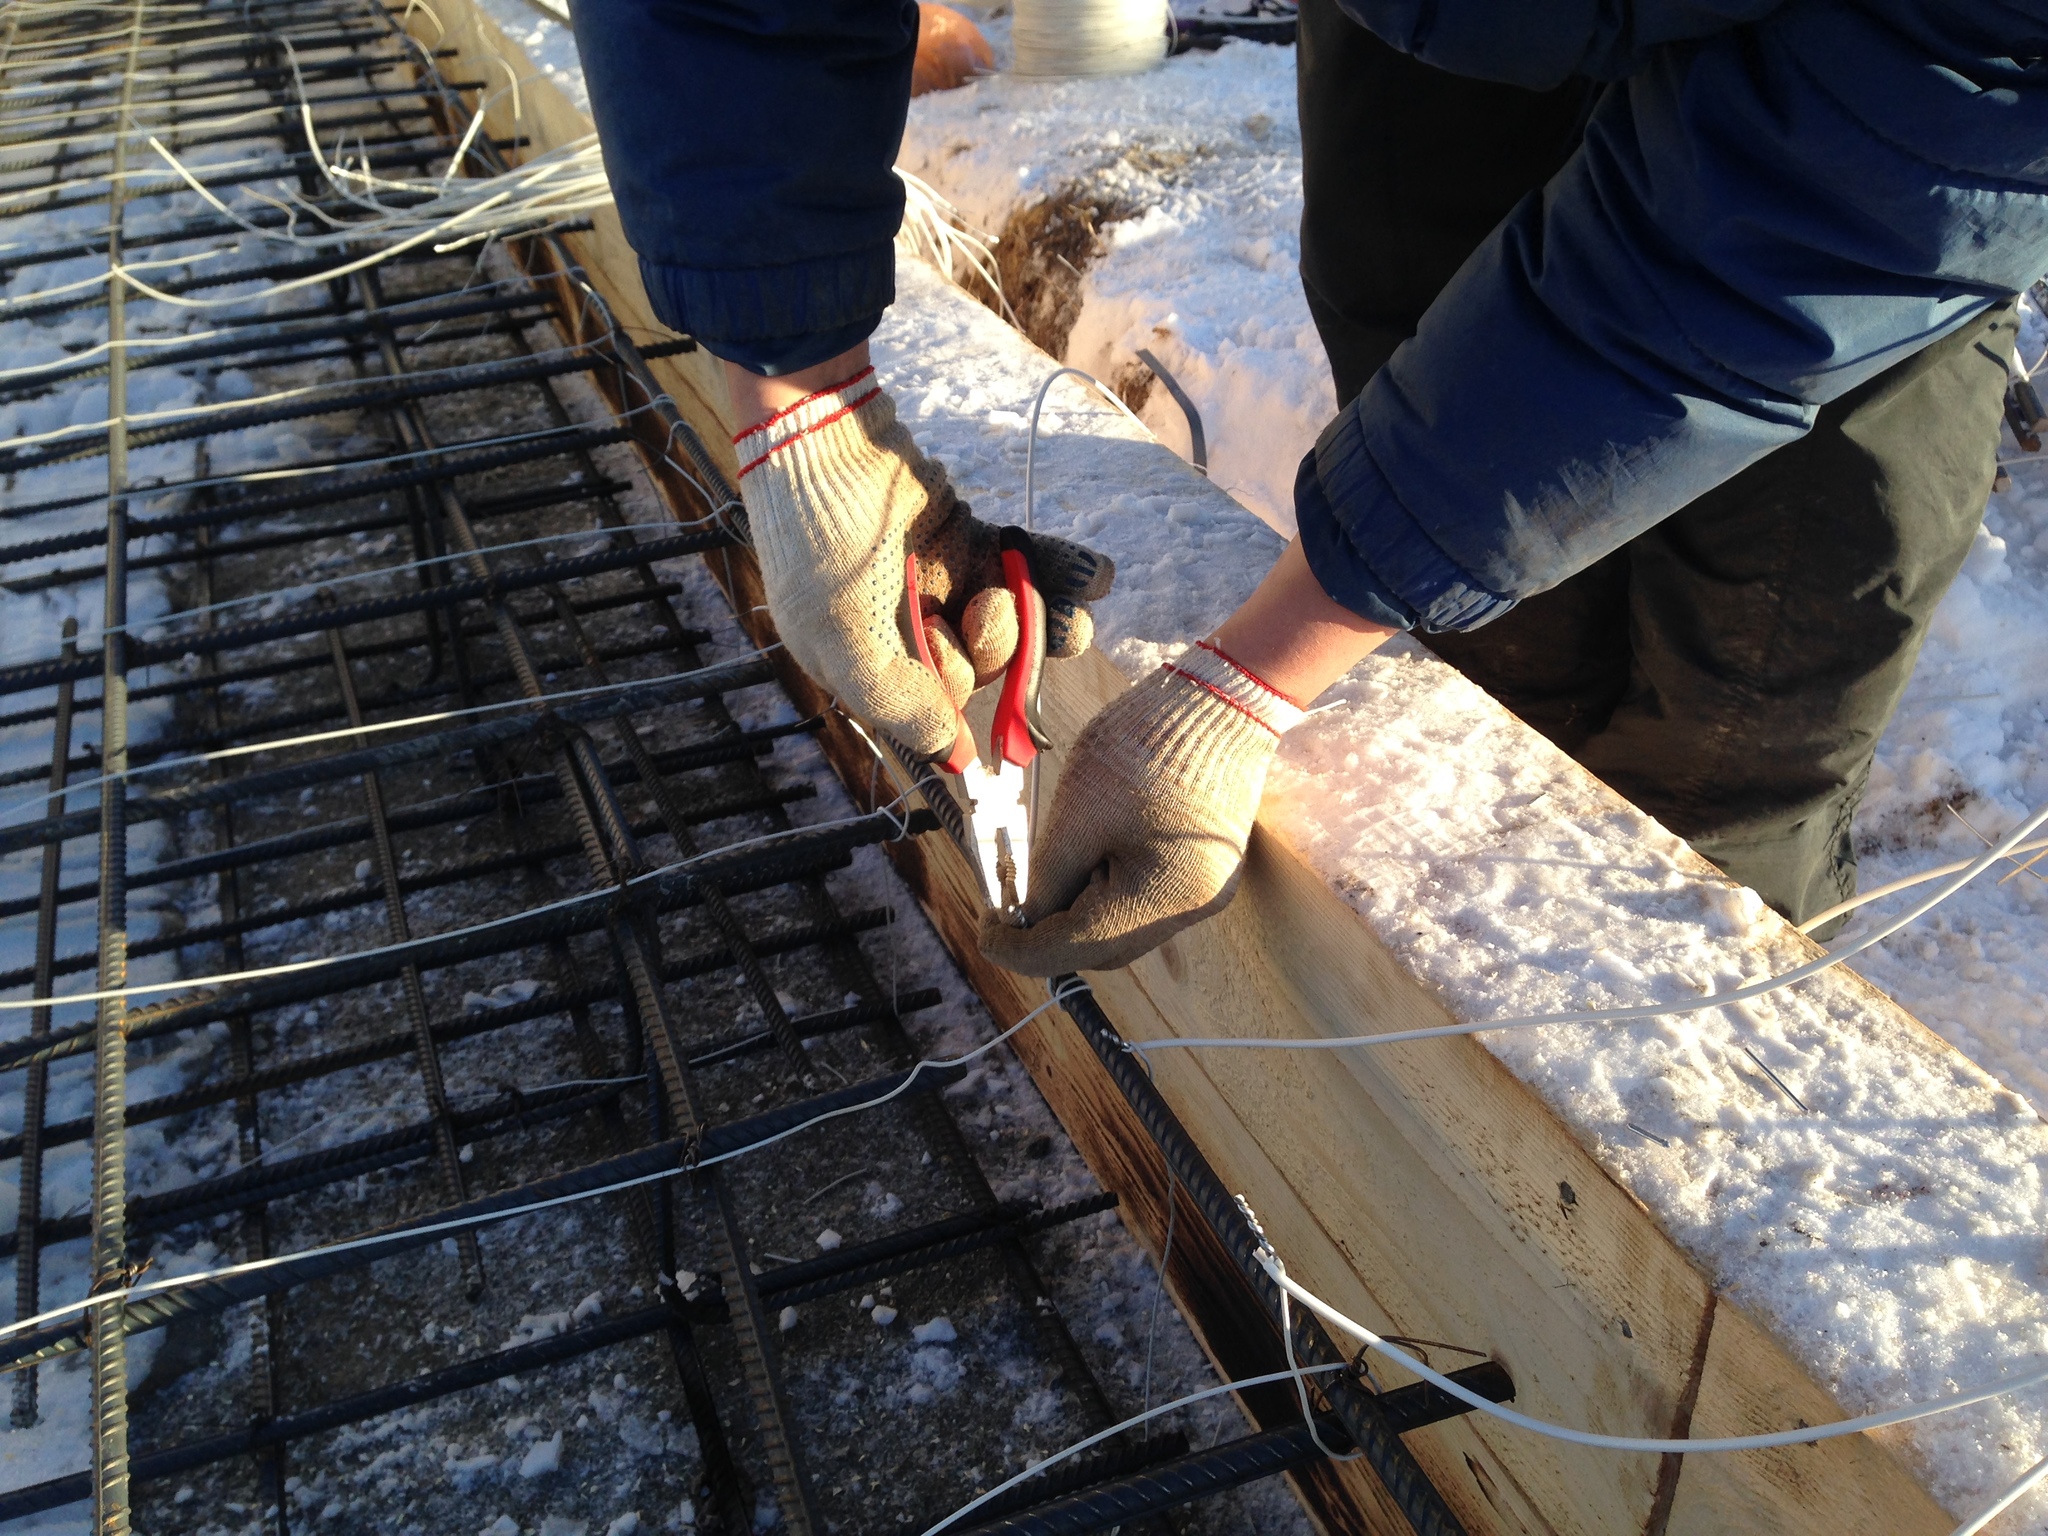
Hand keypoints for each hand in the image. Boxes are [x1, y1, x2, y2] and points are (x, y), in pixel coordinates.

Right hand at [736, 367, 1112, 757]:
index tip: (991, 711)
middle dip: (999, 646)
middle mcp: (906, 632)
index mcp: (866, 665)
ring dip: (1043, 619)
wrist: (824, 431)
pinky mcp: (967, 539)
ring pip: (1011, 621)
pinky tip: (1097, 576)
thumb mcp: (840, 632)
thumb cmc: (818, 538)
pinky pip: (1022, 566)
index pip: (934, 713)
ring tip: (1066, 611)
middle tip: (982, 607)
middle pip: (983, 667)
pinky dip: (1060, 571)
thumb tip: (949, 755)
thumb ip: (895, 699)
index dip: (967, 710)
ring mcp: (940, 583)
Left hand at [977, 644, 1303, 975]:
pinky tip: (1089, 852)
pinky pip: (1145, 901)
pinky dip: (1107, 890)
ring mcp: (1206, 893)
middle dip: (1051, 931)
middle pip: (1103, 948)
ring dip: (1079, 910)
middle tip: (1011, 901)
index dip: (1020, 947)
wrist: (1217, 698)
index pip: (1075, 948)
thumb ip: (1047, 878)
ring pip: (1123, 928)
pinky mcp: (1206, 872)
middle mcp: (1193, 909)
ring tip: (1052, 865)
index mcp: (1163, 898)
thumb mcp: (1077, 814)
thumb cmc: (1144, 746)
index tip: (985, 931)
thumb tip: (1024, 917)